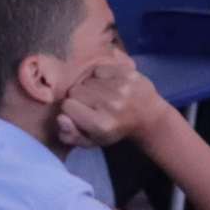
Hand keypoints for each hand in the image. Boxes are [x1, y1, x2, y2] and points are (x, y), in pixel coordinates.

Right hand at [55, 54, 177, 148]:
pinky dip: (98, 75)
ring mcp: (121, 87)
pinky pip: (98, 68)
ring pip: (86, 79)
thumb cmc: (115, 130)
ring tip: (99, 94)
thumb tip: (61, 117)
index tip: (81, 113)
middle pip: (75, 91)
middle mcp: (111, 105)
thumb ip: (71, 135)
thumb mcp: (92, 141)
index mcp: (101, 124)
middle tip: (91, 103)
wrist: (149, 117)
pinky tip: (106, 84)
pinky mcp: (128, 73)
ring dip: (88, 86)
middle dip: (79, 97)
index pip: (67, 107)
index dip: (71, 110)